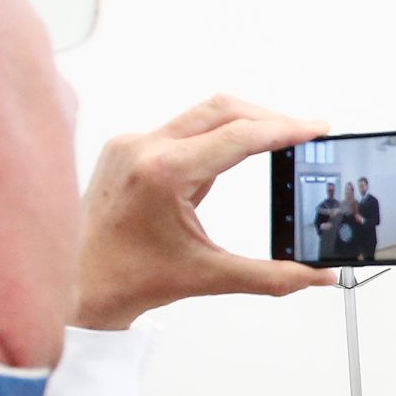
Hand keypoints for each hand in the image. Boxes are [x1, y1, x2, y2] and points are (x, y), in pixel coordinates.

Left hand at [74, 96, 337, 328]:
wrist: (77, 286)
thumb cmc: (129, 280)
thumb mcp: (210, 276)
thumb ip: (273, 277)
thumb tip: (318, 276)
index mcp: (163, 173)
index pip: (239, 135)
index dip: (285, 130)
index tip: (316, 129)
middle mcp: (143, 148)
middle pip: (222, 109)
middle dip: (268, 119)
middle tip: (303, 133)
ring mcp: (131, 144)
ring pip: (201, 115)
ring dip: (240, 125)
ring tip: (273, 144)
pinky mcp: (126, 149)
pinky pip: (180, 130)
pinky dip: (210, 138)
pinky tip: (226, 158)